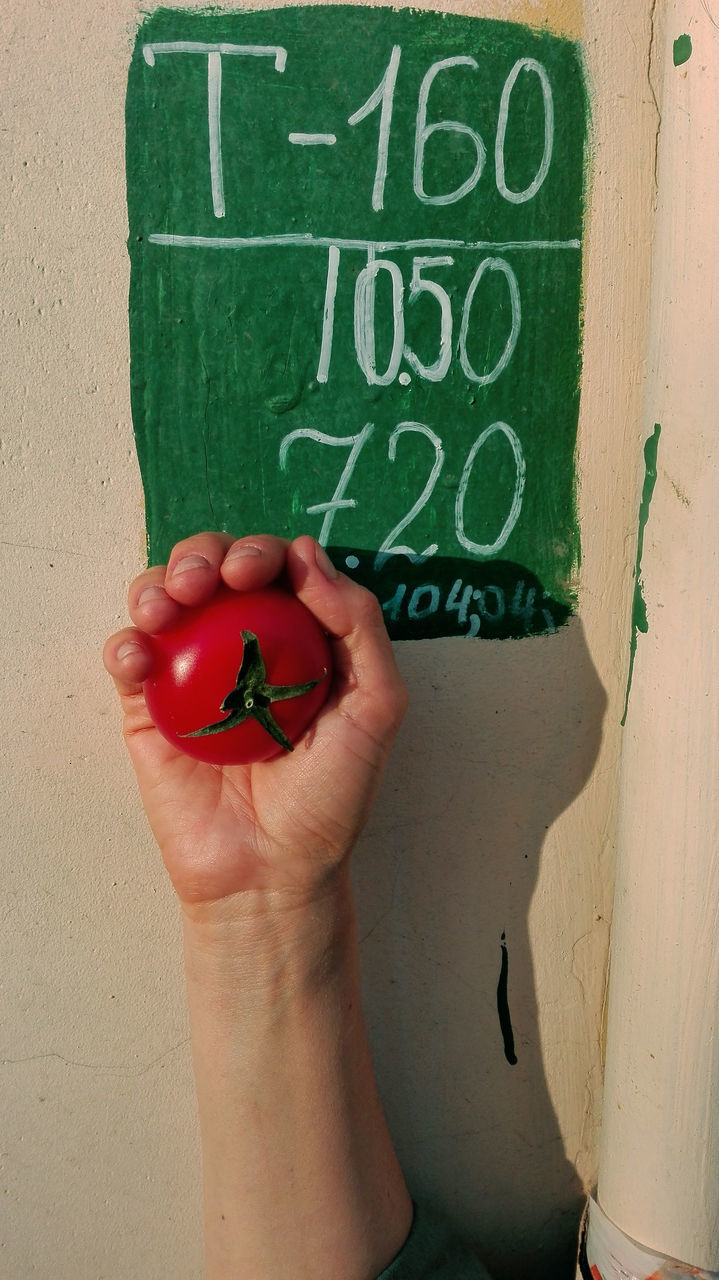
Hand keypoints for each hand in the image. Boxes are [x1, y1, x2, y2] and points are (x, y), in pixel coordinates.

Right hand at [103, 533, 407, 912]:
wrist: (270, 872)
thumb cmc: (330, 798)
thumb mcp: (375, 706)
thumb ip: (359, 625)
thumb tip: (306, 553)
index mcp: (297, 638)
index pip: (275, 570)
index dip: (263, 553)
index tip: (262, 572)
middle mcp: (241, 645)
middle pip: (213, 568)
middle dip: (208, 553)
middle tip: (213, 579)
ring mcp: (191, 673)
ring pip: (163, 598)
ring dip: (160, 581)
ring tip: (171, 603)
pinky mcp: (149, 708)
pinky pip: (128, 657)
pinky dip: (126, 642)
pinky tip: (142, 653)